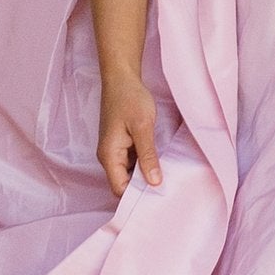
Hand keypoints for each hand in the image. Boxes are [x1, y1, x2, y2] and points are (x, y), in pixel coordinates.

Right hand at [97, 72, 160, 195]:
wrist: (122, 78)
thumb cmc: (129, 98)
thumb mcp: (142, 126)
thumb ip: (147, 155)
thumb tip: (154, 183)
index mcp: (109, 155)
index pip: (119, 189)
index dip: (137, 195)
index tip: (158, 196)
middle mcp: (109, 156)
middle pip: (123, 184)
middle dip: (142, 188)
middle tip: (166, 188)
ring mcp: (114, 150)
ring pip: (129, 173)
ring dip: (144, 176)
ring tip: (165, 177)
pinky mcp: (121, 144)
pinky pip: (131, 162)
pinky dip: (143, 164)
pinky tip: (158, 163)